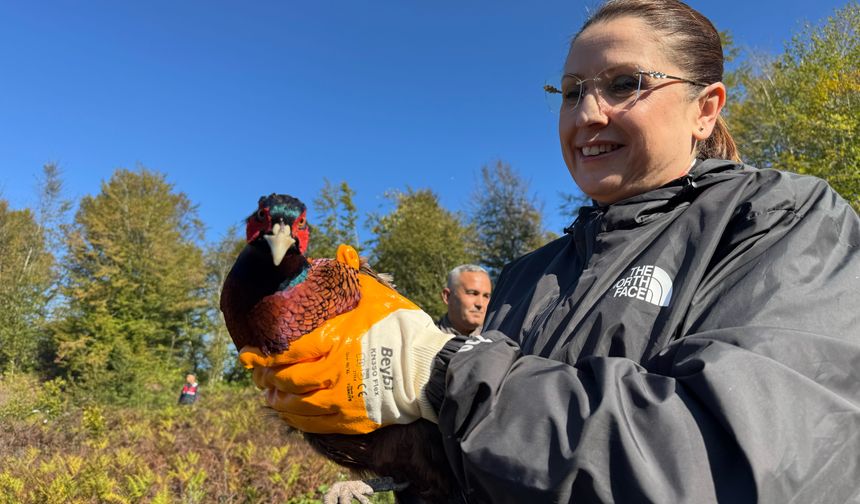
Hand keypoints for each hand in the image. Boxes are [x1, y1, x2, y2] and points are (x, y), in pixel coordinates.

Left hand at [239, 245, 452, 434]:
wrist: (430, 370)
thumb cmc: (403, 330)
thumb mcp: (380, 297)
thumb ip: (355, 276)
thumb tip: (343, 251)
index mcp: (334, 342)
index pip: (288, 353)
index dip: (263, 356)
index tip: (248, 355)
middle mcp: (331, 375)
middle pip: (287, 382)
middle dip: (267, 379)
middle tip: (257, 375)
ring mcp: (341, 402)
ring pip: (297, 407)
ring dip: (279, 402)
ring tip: (270, 396)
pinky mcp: (352, 420)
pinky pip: (315, 425)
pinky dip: (298, 420)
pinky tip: (293, 414)